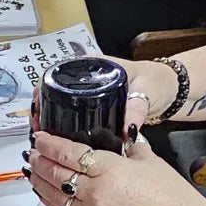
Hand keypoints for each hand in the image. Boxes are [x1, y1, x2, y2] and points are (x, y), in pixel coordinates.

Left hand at [27, 131, 205, 205]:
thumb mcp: (149, 159)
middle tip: (31, 151)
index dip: (50, 144)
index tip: (39, 137)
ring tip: (31, 168)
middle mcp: (96, 192)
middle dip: (40, 160)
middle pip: (57, 174)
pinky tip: (43, 191)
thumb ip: (127, 144)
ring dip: (39, 181)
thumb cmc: (169, 195)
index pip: (70, 154)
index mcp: (110, 170)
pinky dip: (49, 200)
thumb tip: (116, 133)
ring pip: (54, 195)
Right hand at [28, 56, 172, 136]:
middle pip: (51, 93)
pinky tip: (55, 138)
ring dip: (48, 120)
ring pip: (57, 105)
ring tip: (42, 137)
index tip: (37, 110)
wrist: (168, 90)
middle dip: (40, 111)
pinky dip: (60, 125)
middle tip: (37, 130)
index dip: (40, 94)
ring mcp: (87, 92)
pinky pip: (69, 114)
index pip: (55, 76)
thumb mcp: (146, 91)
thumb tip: (128, 127)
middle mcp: (86, 77)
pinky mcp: (92, 106)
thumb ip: (137, 109)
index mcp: (93, 66)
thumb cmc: (156, 82)